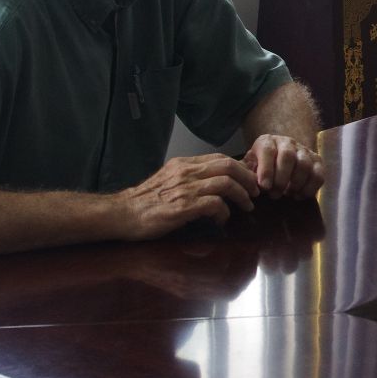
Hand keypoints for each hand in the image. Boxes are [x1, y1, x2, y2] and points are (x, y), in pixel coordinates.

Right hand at [116, 154, 261, 238]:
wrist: (121, 214)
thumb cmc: (145, 201)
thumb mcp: (168, 180)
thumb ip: (190, 178)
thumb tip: (215, 184)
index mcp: (183, 164)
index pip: (220, 158)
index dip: (240, 167)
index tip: (249, 179)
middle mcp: (185, 172)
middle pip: (228, 165)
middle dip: (247, 178)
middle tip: (255, 191)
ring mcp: (184, 188)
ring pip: (225, 183)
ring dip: (242, 195)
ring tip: (247, 205)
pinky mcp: (182, 207)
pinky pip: (214, 204)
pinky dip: (224, 212)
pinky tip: (222, 220)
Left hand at [243, 134, 323, 198]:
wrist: (277, 157)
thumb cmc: (259, 166)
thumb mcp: (248, 166)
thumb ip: (245, 173)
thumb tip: (245, 183)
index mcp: (267, 141)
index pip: (268, 151)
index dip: (266, 170)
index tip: (264, 187)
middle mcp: (287, 142)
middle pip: (288, 156)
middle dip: (281, 178)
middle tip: (275, 194)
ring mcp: (304, 150)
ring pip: (305, 165)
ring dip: (296, 183)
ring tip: (287, 195)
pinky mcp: (317, 161)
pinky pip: (319, 174)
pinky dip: (310, 188)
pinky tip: (299, 195)